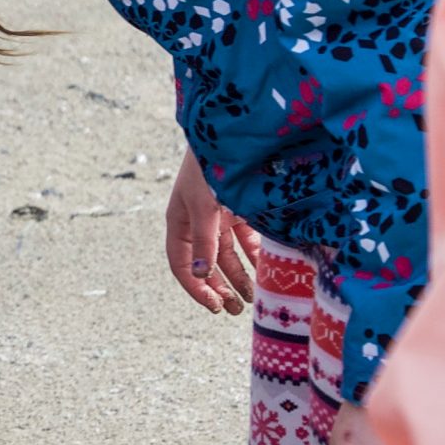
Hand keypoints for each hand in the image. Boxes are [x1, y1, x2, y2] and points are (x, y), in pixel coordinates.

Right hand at [162, 150, 258, 316]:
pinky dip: (255, 255)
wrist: (231, 134)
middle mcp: (197, 221)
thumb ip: (203, 241)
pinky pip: (247, 239)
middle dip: (220, 287)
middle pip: (206, 263)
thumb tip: (200, 274)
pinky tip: (265, 270)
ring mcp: (219, 215)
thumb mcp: (204, 206)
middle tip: (235, 310)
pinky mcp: (240, 208)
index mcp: (179, 221)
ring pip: (229, 255)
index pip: (181, 264)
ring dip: (239, 276)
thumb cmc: (208, 167)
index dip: (195, 288)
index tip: (214, 307)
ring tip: (252, 297)